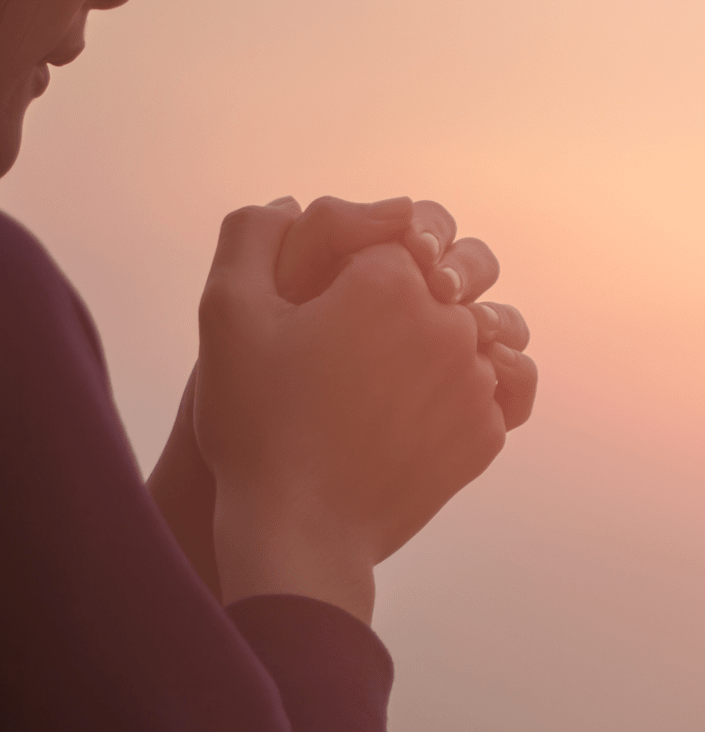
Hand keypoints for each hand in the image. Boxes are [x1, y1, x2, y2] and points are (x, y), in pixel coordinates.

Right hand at [195, 204, 506, 620]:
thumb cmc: (256, 419)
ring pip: (494, 323)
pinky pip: (506, 384)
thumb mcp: (224, 313)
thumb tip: (291, 200)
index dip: (366, 247)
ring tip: (415, 355)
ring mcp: (474, 379)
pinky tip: (441, 393)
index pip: (399, 227)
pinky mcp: (486, 433)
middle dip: (428, 274)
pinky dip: (482, 379)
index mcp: (387, 280)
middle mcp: (446, 321)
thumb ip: (250, 234)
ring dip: (463, 325)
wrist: (298, 530)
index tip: (336, 285)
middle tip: (373, 316)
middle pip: (460, 266)